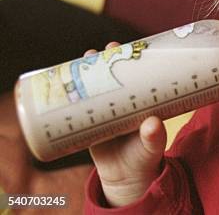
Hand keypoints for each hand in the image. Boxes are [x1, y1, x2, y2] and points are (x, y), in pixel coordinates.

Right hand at [85, 42, 166, 206]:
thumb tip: (152, 124)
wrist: (127, 177)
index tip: (120, 47)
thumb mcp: (152, 147)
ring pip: (93, 86)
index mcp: (140, 100)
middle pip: (111, 74)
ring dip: (83, 73)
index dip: (127, 57)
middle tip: (97, 52)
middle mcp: (122, 100)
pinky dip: (69, 97)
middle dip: (103, 60)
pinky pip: (78, 106)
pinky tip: (58, 87)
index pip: (134, 72)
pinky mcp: (89, 123)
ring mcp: (104, 110)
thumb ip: (154, 138)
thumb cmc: (144, 157)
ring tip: (79, 62)